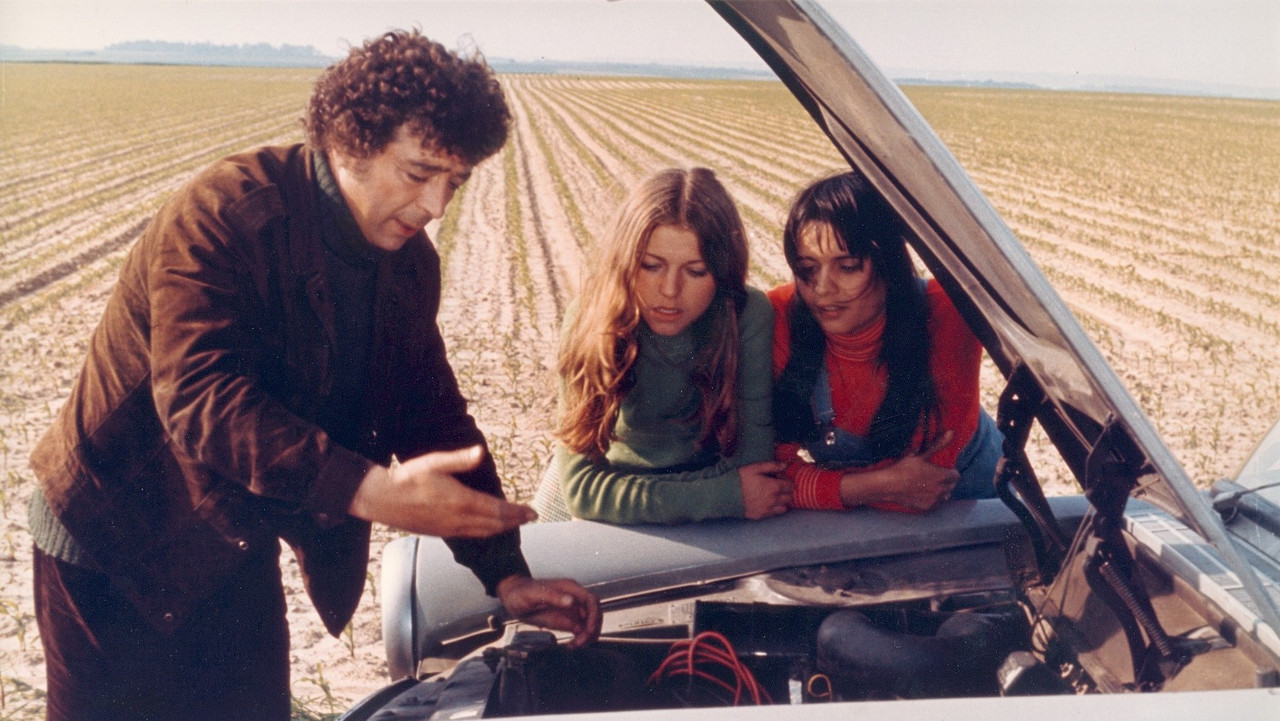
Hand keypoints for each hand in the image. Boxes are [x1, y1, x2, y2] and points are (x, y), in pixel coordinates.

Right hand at [348, 445, 536, 536]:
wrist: (383, 500)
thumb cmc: (408, 478)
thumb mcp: (434, 463)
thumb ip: (460, 459)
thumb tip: (480, 452)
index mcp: (460, 501)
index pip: (497, 510)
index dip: (516, 512)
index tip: (532, 512)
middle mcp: (458, 519)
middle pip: (494, 524)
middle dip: (515, 521)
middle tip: (531, 517)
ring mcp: (450, 529)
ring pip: (484, 532)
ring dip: (502, 528)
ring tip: (516, 522)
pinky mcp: (441, 534)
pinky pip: (472, 535)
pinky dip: (487, 532)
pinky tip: (490, 527)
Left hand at [497, 575, 601, 648]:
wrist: (512, 596)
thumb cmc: (521, 592)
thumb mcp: (533, 594)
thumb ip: (553, 597)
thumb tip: (572, 601)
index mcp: (569, 589)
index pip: (591, 601)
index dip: (594, 616)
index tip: (588, 630)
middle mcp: (573, 598)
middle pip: (594, 613)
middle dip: (592, 629)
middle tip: (580, 642)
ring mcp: (570, 609)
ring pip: (589, 622)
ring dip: (587, 636)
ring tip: (575, 645)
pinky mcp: (566, 618)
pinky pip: (580, 628)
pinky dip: (580, 638)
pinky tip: (571, 645)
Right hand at [738, 460, 791, 519]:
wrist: (725, 494)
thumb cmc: (740, 478)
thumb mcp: (755, 468)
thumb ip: (772, 466)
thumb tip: (785, 465)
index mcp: (774, 487)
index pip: (790, 486)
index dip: (788, 481)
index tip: (783, 478)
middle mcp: (773, 500)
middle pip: (789, 498)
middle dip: (788, 492)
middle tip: (782, 487)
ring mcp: (767, 509)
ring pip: (784, 508)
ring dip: (783, 502)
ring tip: (777, 497)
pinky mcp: (760, 516)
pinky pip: (773, 514)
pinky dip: (775, 509)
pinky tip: (769, 504)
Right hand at [839, 431, 958, 511]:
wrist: (889, 485)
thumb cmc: (904, 468)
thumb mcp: (921, 455)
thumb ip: (938, 445)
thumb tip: (952, 432)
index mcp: (942, 476)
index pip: (956, 476)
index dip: (949, 472)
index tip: (941, 470)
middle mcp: (941, 490)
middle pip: (952, 486)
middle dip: (946, 481)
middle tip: (934, 477)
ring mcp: (935, 500)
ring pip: (945, 496)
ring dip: (941, 491)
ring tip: (929, 485)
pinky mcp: (928, 507)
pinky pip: (937, 503)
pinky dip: (933, 499)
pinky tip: (923, 493)